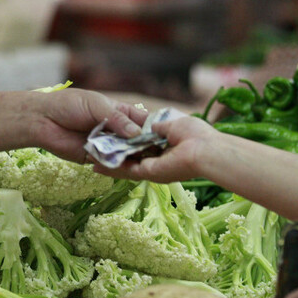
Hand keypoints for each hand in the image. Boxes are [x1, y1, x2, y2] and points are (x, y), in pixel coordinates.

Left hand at [33, 89, 145, 163]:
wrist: (42, 119)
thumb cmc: (69, 105)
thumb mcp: (96, 105)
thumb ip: (116, 119)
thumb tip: (136, 134)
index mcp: (120, 113)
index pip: (143, 122)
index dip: (154, 130)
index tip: (165, 137)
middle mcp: (116, 131)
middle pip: (138, 142)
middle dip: (144, 147)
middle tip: (155, 154)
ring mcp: (107, 145)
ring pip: (126, 155)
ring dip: (132, 158)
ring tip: (140, 161)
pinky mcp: (96, 158)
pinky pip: (110, 164)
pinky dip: (115, 165)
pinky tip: (121, 165)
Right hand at [94, 114, 216, 182]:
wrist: (207, 150)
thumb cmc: (197, 134)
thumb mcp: (173, 124)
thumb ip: (158, 126)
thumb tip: (148, 126)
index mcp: (166, 148)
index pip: (143, 146)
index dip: (128, 142)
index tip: (113, 136)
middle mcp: (158, 161)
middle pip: (132, 158)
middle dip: (115, 155)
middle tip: (95, 151)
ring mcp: (154, 169)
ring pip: (127, 167)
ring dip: (109, 164)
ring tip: (90, 160)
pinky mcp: (151, 173)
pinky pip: (128, 171)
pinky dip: (113, 168)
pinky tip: (97, 165)